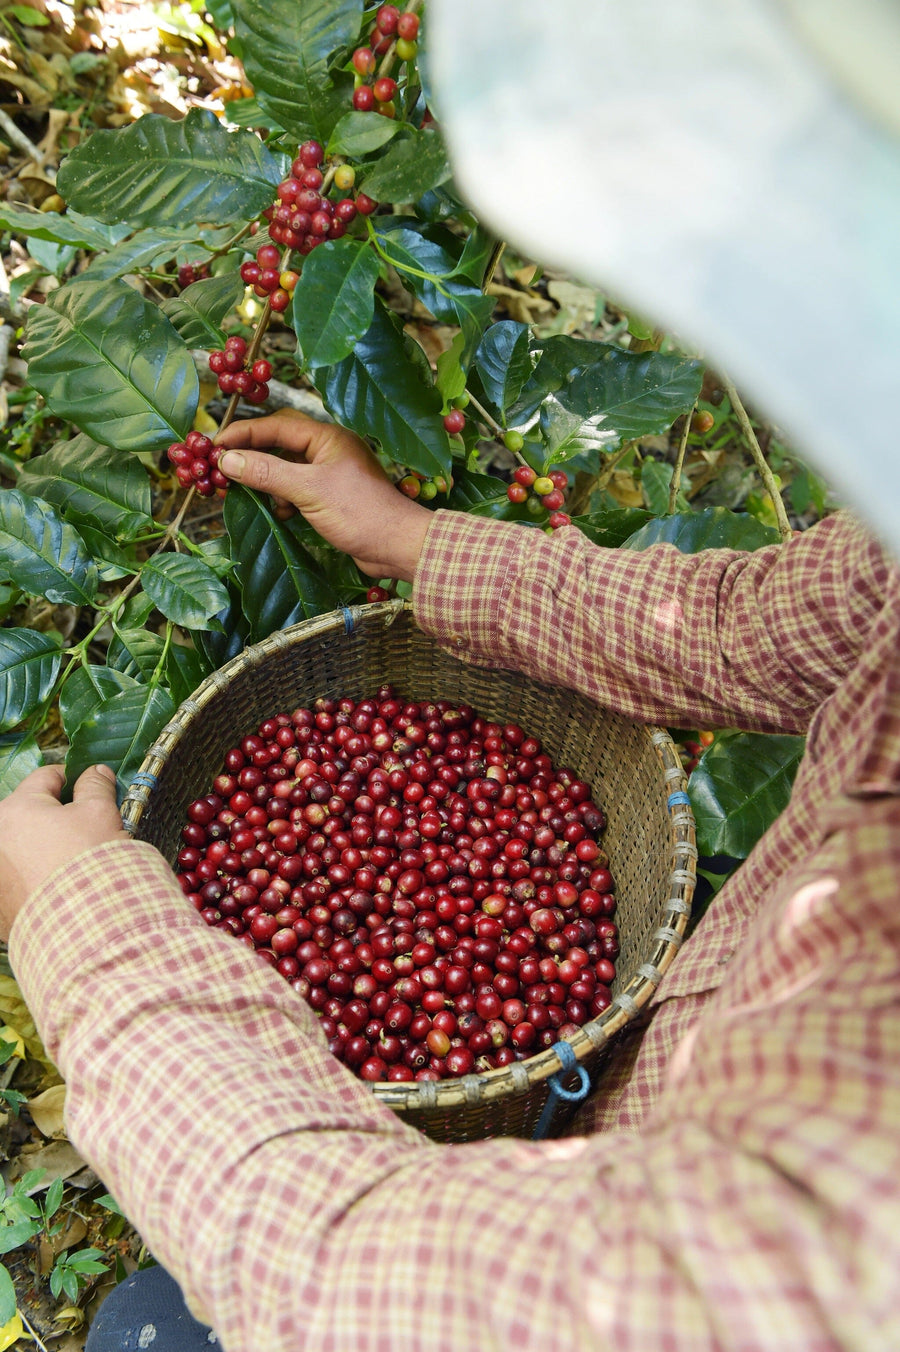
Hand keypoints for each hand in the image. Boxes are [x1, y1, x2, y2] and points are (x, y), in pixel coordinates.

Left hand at [0, 765, 125, 940]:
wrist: (84, 927)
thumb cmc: (89, 863)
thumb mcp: (100, 814)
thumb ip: (96, 787)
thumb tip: (96, 773)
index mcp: (17, 809)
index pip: (46, 779)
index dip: (72, 779)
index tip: (90, 787)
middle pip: (30, 815)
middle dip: (56, 818)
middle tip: (86, 831)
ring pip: (24, 848)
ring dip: (44, 849)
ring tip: (75, 863)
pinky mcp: (1, 904)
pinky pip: (20, 880)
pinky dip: (37, 879)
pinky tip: (62, 887)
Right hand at [214, 411, 432, 582]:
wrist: (398, 547)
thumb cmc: (361, 513)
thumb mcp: (308, 491)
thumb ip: (267, 473)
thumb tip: (227, 461)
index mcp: (327, 437)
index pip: (275, 425)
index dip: (242, 433)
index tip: (212, 446)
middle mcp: (329, 450)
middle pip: (280, 443)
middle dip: (252, 455)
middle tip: (223, 468)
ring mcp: (331, 474)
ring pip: (287, 468)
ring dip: (267, 480)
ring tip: (247, 492)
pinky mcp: (332, 497)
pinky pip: (298, 490)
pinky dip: (284, 499)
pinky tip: (280, 513)